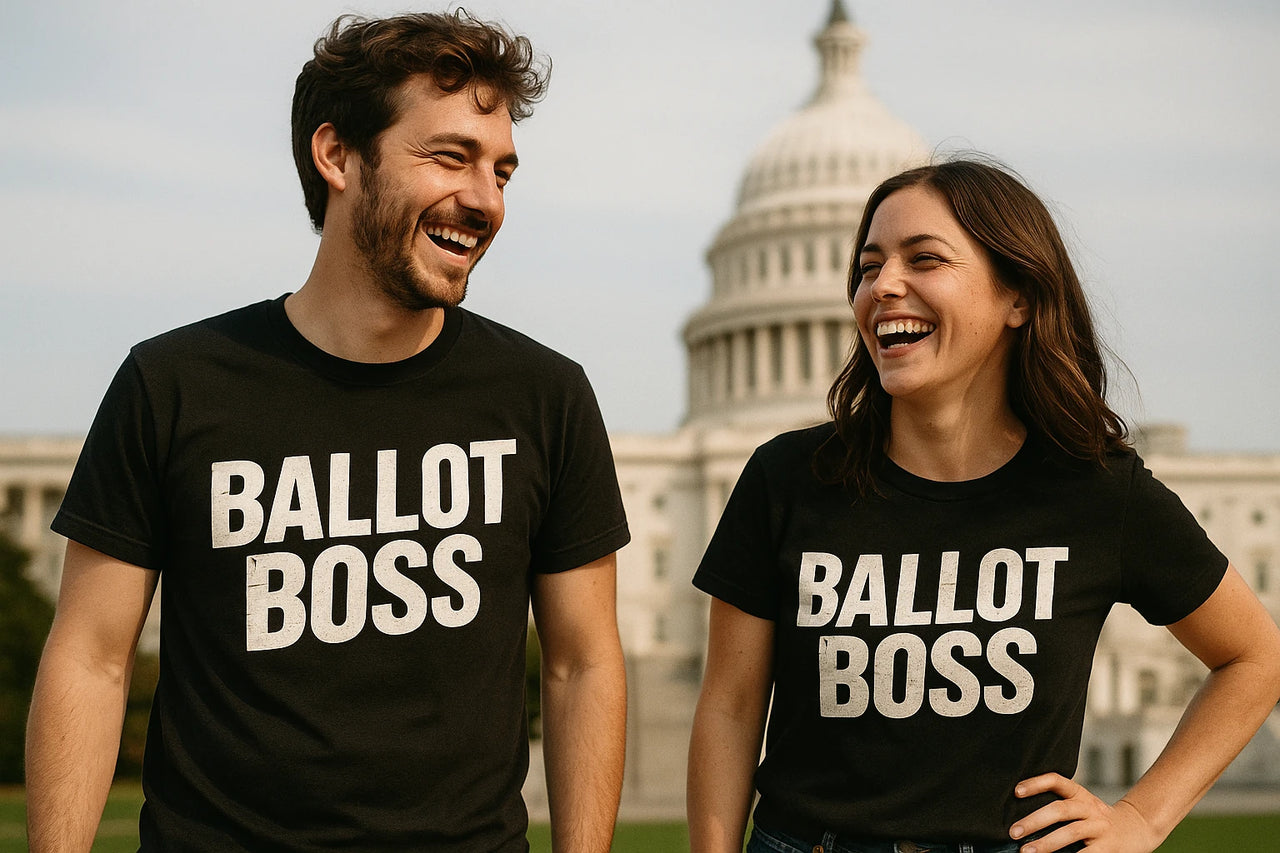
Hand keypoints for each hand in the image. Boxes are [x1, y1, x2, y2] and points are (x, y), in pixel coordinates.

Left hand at [1009, 773, 1162, 852]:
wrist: (1136, 829)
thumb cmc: (1097, 819)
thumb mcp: (1081, 805)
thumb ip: (1059, 807)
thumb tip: (1023, 821)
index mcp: (1080, 794)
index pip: (1057, 781)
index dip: (1036, 783)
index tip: (1016, 791)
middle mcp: (1090, 807)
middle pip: (1060, 809)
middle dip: (1034, 821)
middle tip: (1014, 832)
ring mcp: (1100, 827)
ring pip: (1071, 832)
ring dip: (1046, 843)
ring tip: (1026, 851)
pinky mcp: (1108, 847)